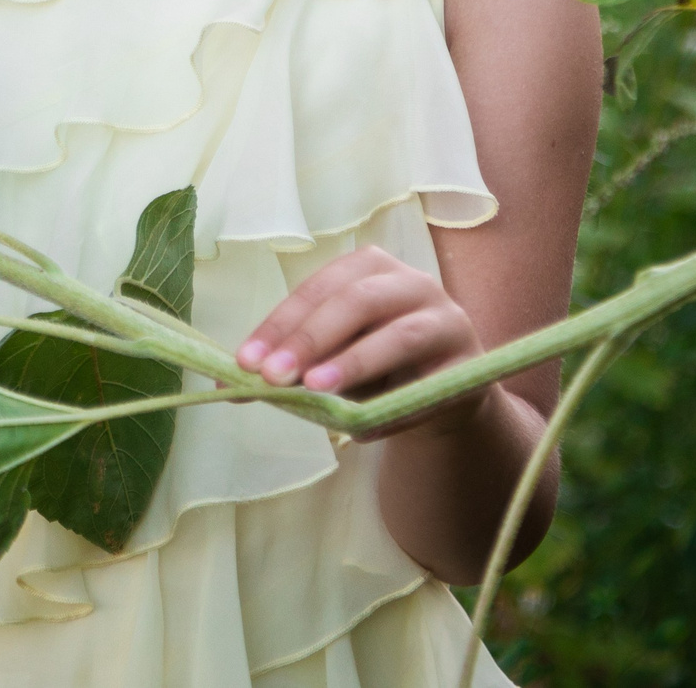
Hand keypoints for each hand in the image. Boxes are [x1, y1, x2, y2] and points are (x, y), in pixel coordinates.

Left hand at [233, 247, 487, 439]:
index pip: (319, 287)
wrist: (442, 399)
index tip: (246, 362)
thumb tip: (227, 381)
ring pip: (397, 335)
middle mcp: (411, 282)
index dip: (281, 323)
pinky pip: (428, 383)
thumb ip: (288, 366)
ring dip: (352, 364)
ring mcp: (445, 319)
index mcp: (369, 269)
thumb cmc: (376, 369)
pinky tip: (361, 427)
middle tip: (272, 376)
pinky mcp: (468, 364)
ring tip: (315, 390)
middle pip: (357, 300)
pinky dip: (392, 406)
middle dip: (309, 338)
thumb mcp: (330, 360)